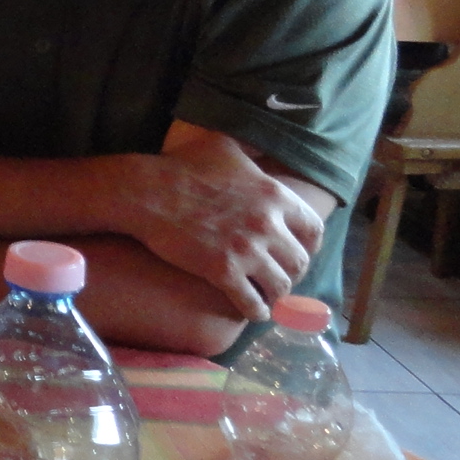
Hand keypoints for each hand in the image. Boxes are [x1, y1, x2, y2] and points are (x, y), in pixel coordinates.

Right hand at [113, 144, 321, 321]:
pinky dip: (256, 311)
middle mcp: (268, 224)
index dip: (310, 245)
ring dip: (277, 295)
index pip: (313, 228)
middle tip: (282, 277)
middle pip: (299, 261)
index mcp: (275, 194)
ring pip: (280, 285)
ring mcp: (247, 250)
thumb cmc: (181, 166)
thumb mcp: (225, 146)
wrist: (146, 192)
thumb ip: (251, 150)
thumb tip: (260, 148)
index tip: (302, 252)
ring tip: (270, 298)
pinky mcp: (223, 271)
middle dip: (293, 272)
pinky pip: (251, 301)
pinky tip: (255, 313)